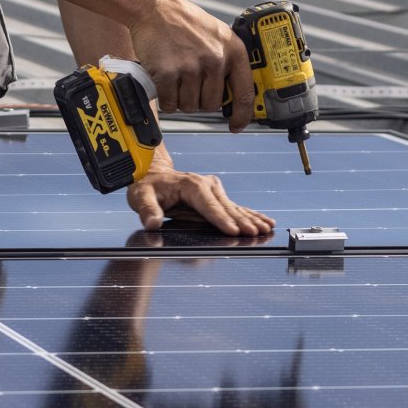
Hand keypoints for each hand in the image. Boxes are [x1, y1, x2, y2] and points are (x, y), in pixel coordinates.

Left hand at [127, 150, 273, 235]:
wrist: (152, 173)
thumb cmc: (147, 186)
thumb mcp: (140, 196)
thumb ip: (147, 209)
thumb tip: (152, 222)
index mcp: (190, 185)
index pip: (208, 205)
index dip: (221, 219)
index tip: (233, 231)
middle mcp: (205, 185)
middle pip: (226, 206)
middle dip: (242, 221)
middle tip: (256, 233)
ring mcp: (213, 189)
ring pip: (235, 207)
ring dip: (252, 218)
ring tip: (267, 228)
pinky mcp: (216, 196)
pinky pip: (235, 207)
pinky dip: (251, 214)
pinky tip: (265, 221)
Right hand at [128, 0, 254, 127]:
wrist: (154, 7)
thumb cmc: (184, 21)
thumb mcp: (217, 35)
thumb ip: (227, 60)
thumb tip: (233, 94)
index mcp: (233, 50)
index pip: (245, 93)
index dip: (242, 115)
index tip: (236, 125)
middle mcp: (215, 59)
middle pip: (212, 104)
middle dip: (199, 99)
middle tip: (189, 82)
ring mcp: (191, 66)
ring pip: (190, 106)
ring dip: (181, 99)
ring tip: (176, 76)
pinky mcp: (168, 73)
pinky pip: (170, 103)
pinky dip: (166, 98)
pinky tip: (164, 80)